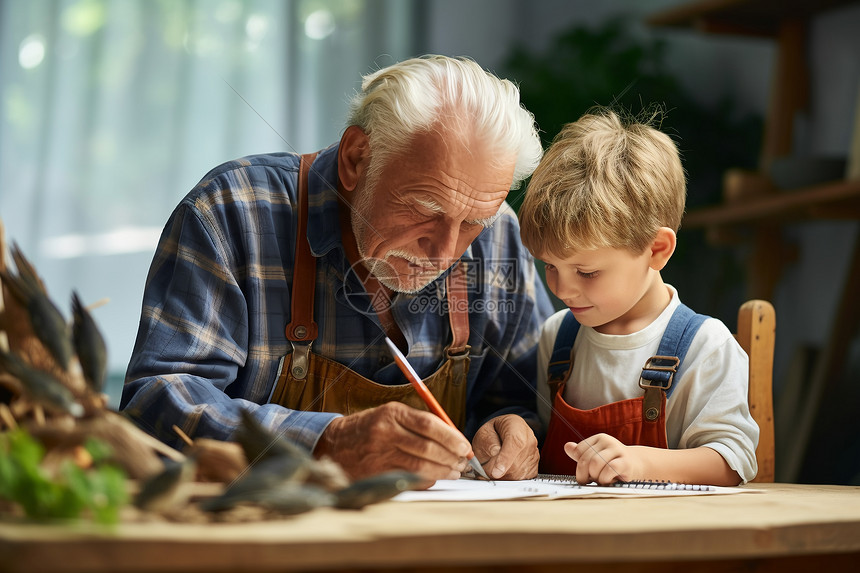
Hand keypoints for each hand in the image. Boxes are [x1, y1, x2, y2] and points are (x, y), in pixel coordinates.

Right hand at [313, 401, 468, 481]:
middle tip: (462, 462)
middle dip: (451, 457)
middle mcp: (385, 432)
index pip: (430, 424)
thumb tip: (452, 438)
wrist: (333, 444)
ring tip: (453, 471)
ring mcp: (380, 454)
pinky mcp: (377, 473)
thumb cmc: (369, 428)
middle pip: (428, 447)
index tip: (464, 446)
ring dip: (442, 471)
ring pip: (420, 466)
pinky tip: (434, 478)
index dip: (452, 437)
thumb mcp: (390, 415)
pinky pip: (409, 479)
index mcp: (392, 413)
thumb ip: (419, 424)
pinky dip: (426, 480)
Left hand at [472, 414, 538, 479]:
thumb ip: (487, 441)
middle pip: (516, 463)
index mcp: (516, 425)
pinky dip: (509, 478)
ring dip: (503, 476)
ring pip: (518, 474)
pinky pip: (521, 479)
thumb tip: (494, 452)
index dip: (506, 459)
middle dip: (499, 470)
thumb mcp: (484, 432)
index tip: (495, 472)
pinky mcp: (534, 467)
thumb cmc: (493, 433)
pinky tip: (504, 470)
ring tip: (494, 466)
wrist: (504, 434)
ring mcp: (533, 454)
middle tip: (486, 466)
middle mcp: (529, 439)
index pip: (516, 443)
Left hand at [564, 434, 648, 484]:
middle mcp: (608, 441)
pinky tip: (608, 481)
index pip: (580, 450)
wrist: (637, 466)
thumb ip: (580, 454)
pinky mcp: (626, 462)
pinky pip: (609, 470)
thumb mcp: (596, 457)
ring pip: (596, 464)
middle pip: (587, 459)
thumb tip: (567, 446)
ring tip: (600, 480)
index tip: (584, 474)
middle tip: (588, 481)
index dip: (579, 465)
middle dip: (584, 474)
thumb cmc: (612, 463)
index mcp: (599, 438)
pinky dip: (605, 479)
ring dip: (595, 477)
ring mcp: (618, 450)